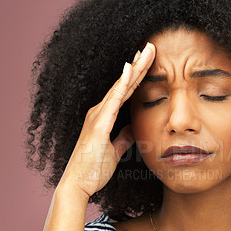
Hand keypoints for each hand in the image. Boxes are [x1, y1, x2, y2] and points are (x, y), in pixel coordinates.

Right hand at [57, 42, 154, 197]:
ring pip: (121, 86)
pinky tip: (130, 68)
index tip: (150, 61)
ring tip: (146, 49)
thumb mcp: (115, 151)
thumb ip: (123, 138)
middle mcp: (100, 111)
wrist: (79, 184)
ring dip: (134, 67)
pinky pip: (113, 100)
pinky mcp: (98, 123)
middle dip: (139, 64)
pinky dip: (122, 83)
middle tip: (151, 46)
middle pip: (125, 84)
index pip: (127, 92)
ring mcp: (98, 115)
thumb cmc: (94, 168)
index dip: (139, 76)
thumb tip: (133, 129)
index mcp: (105, 116)